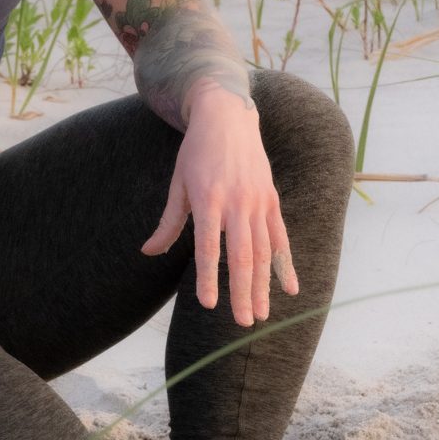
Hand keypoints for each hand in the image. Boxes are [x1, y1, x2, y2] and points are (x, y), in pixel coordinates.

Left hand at [139, 83, 299, 324]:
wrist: (226, 117)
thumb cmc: (196, 152)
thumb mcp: (177, 184)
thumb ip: (169, 223)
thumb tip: (149, 252)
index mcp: (208, 199)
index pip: (209, 247)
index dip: (209, 278)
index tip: (209, 305)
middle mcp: (237, 202)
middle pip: (242, 255)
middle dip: (243, 292)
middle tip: (245, 322)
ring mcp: (258, 201)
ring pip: (264, 250)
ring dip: (264, 285)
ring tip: (262, 314)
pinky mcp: (271, 199)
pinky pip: (281, 237)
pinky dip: (285, 264)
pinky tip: (289, 289)